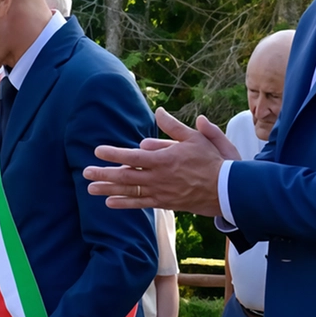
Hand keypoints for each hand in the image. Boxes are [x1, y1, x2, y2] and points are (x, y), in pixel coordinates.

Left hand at [83, 109, 237, 216]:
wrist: (230, 189)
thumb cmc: (215, 160)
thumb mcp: (197, 138)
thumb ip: (174, 127)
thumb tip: (159, 112)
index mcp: (164, 160)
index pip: (132, 157)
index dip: (113, 154)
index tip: (98, 151)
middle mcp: (158, 178)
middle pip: (125, 176)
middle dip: (103, 174)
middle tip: (85, 172)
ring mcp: (160, 192)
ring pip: (129, 191)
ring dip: (108, 190)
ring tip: (90, 189)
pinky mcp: (165, 202)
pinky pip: (141, 204)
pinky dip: (124, 203)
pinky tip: (110, 203)